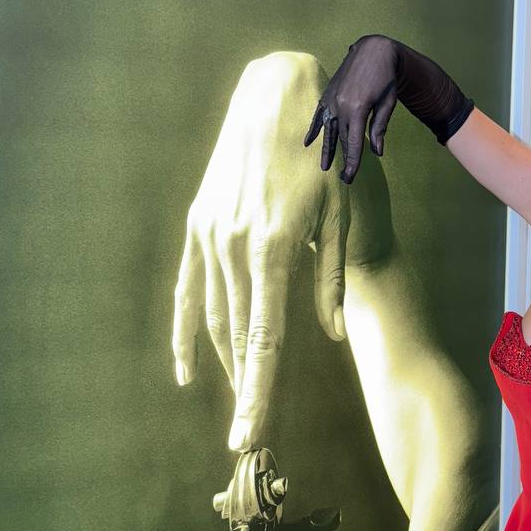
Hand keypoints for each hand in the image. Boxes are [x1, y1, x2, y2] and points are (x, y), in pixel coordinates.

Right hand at [172, 52, 348, 450]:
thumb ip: (333, 277)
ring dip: (225, 365)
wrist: (281, 92)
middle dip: (245, 392)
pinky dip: (187, 331)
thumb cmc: (327, 151)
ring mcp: (211, 234)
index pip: (265, 339)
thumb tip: (331, 335)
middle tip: (250, 438)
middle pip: (237, 338)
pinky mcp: (199, 223)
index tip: (250, 436)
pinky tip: (187, 370)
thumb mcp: (344, 210)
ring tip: (241, 404)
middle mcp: (235, 245)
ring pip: (214, 317)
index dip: (258, 393)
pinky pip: (188, 289)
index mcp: (276, 246)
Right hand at [303, 35, 398, 184]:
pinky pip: (319, 115)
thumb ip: (379, 127)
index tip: (349, 178)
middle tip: (345, 178)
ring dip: (327, 149)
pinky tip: (308, 142)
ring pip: (329, 130)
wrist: (373, 50)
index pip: (353, 143)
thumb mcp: (388, 102)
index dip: (352, 162)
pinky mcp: (328, 94)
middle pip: (341, 139)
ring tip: (324, 167)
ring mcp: (332, 99)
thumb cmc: (386, 77)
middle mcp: (341, 105)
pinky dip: (314, 128)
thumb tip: (376, 152)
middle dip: (344, 159)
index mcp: (358, 109)